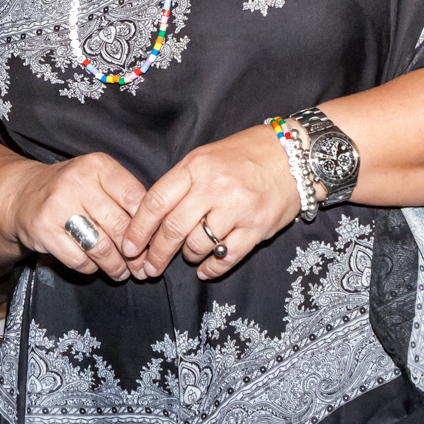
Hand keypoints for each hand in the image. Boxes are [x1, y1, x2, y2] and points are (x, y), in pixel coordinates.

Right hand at [1, 153, 144, 280]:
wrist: (22, 195)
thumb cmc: (71, 190)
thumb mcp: (98, 180)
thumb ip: (125, 198)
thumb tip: (155, 234)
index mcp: (97, 166)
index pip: (135, 198)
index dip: (149, 225)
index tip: (153, 242)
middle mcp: (77, 182)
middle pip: (120, 226)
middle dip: (135, 252)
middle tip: (141, 265)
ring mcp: (57, 206)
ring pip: (101, 246)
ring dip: (115, 265)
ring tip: (122, 272)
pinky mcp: (43, 230)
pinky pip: (78, 259)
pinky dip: (91, 268)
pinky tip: (95, 266)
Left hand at [121, 124, 302, 280]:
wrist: (294, 156)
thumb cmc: (245, 155)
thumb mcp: (206, 157)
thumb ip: (180, 183)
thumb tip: (151, 217)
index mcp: (196, 167)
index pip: (156, 202)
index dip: (138, 229)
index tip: (129, 247)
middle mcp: (214, 187)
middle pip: (173, 229)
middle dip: (156, 254)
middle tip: (149, 268)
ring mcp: (237, 209)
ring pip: (197, 246)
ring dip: (187, 256)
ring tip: (188, 254)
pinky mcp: (257, 228)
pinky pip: (226, 257)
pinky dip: (211, 267)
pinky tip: (205, 268)